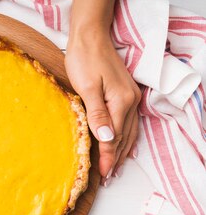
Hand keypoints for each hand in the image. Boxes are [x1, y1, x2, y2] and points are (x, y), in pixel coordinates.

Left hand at [65, 31, 140, 185]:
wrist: (89, 36)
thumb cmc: (84, 59)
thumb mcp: (86, 87)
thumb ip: (97, 114)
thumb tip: (106, 138)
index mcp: (120, 102)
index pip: (114, 137)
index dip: (108, 157)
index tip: (104, 174)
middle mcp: (129, 101)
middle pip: (124, 137)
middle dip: (116, 158)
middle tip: (108, 178)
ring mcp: (129, 97)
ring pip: (128, 130)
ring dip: (122, 150)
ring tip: (116, 167)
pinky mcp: (124, 93)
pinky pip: (128, 121)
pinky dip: (125, 136)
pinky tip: (122, 143)